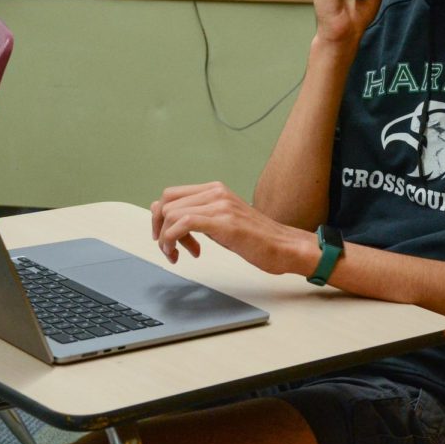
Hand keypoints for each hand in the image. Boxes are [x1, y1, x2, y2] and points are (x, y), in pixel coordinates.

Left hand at [151, 182, 314, 275]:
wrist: (284, 247)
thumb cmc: (257, 239)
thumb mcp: (223, 221)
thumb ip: (200, 216)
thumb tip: (168, 218)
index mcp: (215, 189)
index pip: (171, 194)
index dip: (160, 217)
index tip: (165, 236)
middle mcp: (216, 192)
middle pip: (166, 202)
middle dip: (160, 229)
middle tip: (170, 248)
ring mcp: (220, 205)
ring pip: (172, 213)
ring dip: (167, 239)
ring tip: (179, 254)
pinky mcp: (224, 222)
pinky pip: (183, 224)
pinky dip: (174, 240)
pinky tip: (186, 254)